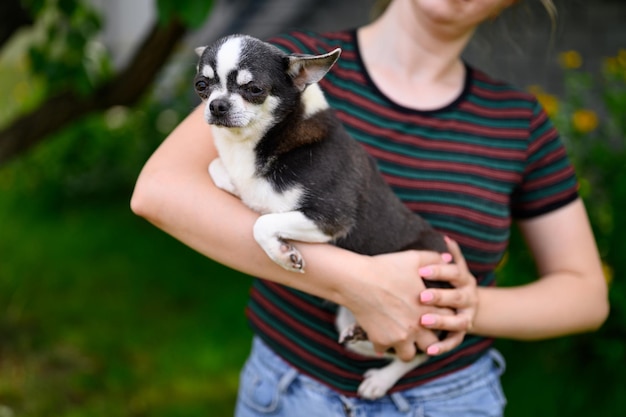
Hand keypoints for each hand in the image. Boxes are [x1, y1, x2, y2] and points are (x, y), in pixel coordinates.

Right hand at [343, 250, 454, 360]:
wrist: (357, 280)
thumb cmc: (385, 267)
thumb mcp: (413, 258)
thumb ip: (434, 258)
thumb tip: (448, 257)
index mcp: (428, 309)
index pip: (447, 320)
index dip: (442, 316)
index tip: (433, 311)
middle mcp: (416, 327)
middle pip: (432, 344)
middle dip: (428, 339)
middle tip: (419, 330)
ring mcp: (398, 337)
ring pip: (409, 355)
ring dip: (406, 347)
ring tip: (401, 337)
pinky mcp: (380, 340)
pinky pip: (384, 350)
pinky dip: (382, 344)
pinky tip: (380, 333)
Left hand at [417, 237, 478, 354]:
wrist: (470, 304)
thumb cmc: (452, 282)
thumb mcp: (453, 267)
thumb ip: (449, 256)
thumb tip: (445, 238)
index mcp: (464, 279)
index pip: (454, 272)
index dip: (439, 270)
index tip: (421, 269)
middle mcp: (468, 298)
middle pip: (457, 297)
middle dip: (439, 297)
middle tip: (421, 297)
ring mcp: (466, 316)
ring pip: (457, 321)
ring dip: (441, 321)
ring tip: (423, 321)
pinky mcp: (461, 332)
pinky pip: (454, 341)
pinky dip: (442, 346)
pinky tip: (429, 350)